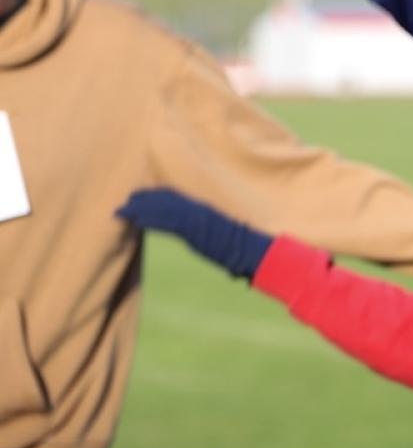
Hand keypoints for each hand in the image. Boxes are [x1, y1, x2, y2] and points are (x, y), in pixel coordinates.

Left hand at [117, 188, 271, 279]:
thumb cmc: (244, 248)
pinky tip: (136, 221)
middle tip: (124, 203)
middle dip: (143, 200)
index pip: (175, 197)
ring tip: (122, 211)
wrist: (255, 251)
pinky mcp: (194, 230)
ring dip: (140, 209)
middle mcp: (199, 210)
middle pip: (166, 199)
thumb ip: (209, 235)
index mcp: (205, 210)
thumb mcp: (224, 238)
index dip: (156, 196)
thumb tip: (198, 239)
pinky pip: (167, 222)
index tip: (139, 198)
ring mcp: (197, 219)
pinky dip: (150, 220)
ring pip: (163, 208)